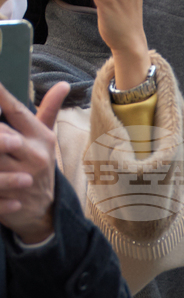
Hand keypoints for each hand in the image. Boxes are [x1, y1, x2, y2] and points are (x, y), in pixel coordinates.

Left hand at [0, 81, 69, 244]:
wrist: (43, 212)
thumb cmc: (39, 167)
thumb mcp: (45, 140)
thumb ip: (48, 110)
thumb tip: (63, 85)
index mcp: (42, 139)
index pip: (17, 111)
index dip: (0, 97)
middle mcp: (34, 156)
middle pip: (0, 132)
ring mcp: (21, 177)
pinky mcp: (7, 196)